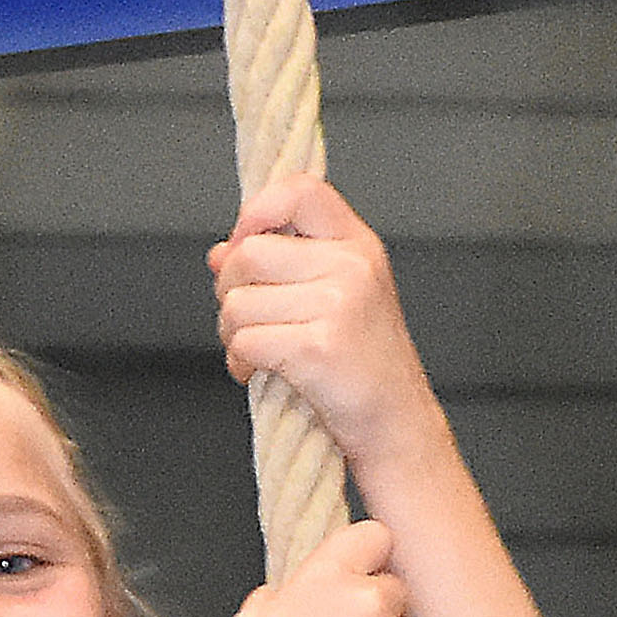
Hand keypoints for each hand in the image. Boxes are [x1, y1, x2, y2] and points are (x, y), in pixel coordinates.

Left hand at [209, 176, 439, 475]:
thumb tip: (219, 253)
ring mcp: (338, 306)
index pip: (298, 191)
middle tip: (244, 318)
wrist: (397, 425)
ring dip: (231, 333)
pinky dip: (239, 362)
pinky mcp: (318, 348)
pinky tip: (256, 372)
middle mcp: (351, 267)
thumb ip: (281, 266)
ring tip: (254, 351)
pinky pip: (245, 341)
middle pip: (249, 253)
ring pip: (238, 302)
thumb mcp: (337, 298)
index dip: (256, 212)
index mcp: (358, 245)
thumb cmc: (365, 367)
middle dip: (230, 290)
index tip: (244, 244)